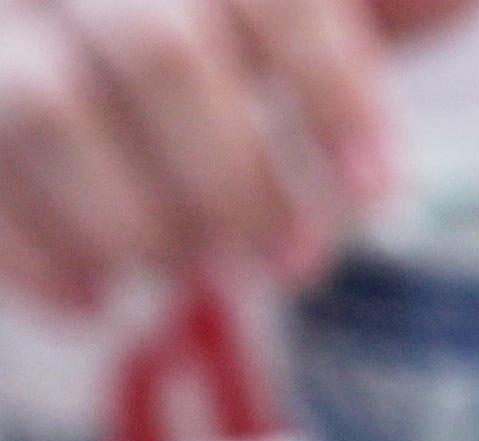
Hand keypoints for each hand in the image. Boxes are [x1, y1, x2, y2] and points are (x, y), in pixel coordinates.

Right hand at [0, 0, 391, 311]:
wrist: (88, 32)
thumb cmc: (232, 23)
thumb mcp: (335, 0)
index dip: (336, 94)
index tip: (376, 189)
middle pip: (160, 52)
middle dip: (236, 181)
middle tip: (283, 258)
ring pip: (50, 113)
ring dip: (135, 223)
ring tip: (183, 270)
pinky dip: (34, 255)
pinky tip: (90, 303)